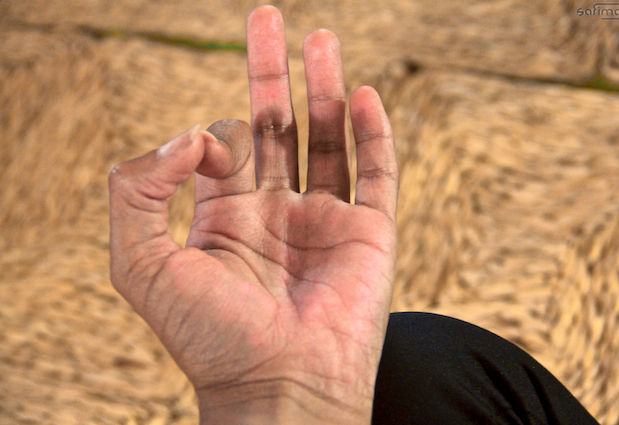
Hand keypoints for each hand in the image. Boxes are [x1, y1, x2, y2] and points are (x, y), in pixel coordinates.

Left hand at [109, 6, 397, 423]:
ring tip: (321, 38)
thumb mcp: (141, 264)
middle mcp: (278, 212)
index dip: (214, 134)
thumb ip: (138, 191)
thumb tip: (186, 136)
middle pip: (278, 126)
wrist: (280, 389)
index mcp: (228, 218)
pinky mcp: (370, 233)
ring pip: (328, 139)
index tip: (209, 154)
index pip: (226, 147)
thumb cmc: (210, 338)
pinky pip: (377, 173)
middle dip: (271, 73)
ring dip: (325, 87)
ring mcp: (327, 220)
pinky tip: (364, 95)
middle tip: (268, 19)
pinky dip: (374, 133)